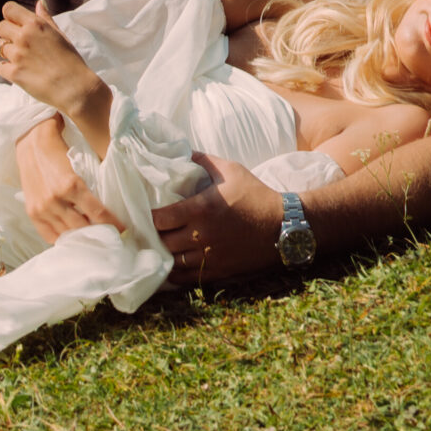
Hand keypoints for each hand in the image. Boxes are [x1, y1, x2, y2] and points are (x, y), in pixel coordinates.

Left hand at [0, 0, 93, 111]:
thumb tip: (39, 2)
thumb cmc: (70, 60)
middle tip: (20, 44)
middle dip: (8, 34)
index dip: (11, 17)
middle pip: (1, 27)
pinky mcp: (14, 73)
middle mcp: (24, 37)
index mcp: (35, 24)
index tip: (16, 24)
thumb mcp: (59, 34)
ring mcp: (18, 55)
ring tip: (22, 59)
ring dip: (7, 52)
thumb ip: (45, 18)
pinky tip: (20, 71)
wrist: (75, 87)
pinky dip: (7, 69)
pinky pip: (0, 66)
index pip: (8, 9)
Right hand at [15, 117, 121, 240]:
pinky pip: (49, 235)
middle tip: (109, 236)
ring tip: (92, 238)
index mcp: (71, 184)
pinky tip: (71, 237)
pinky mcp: (32, 212)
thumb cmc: (58, 149)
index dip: (112, 224)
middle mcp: (56, 199)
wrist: (31, 142)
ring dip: (81, 237)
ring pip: (67, 233)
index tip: (122, 229)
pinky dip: (62, 239)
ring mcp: (42, 208)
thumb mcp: (78, 163)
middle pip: (83, 227)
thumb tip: (107, 203)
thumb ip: (89, 183)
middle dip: (98, 233)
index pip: (97, 213)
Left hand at [153, 155, 283, 285]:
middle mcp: (201, 236)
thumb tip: (183, 152)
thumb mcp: (231, 170)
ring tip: (159, 247)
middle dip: (153, 235)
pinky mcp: (219, 272)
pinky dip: (176, 273)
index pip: (160, 218)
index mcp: (200, 209)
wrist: (283, 226)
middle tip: (149, 229)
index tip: (147, 211)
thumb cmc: (256, 195)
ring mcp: (210, 257)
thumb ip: (204, 161)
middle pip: (163, 242)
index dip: (149, 216)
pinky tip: (172, 265)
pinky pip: (188, 278)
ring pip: (173, 262)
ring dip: (163, 254)